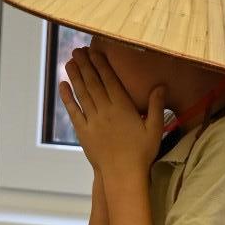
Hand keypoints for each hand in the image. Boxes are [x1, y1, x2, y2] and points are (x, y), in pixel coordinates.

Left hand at [59, 46, 164, 176]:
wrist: (122, 174)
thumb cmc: (141, 153)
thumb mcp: (155, 129)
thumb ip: (157, 106)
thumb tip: (160, 86)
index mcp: (123, 107)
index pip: (110, 80)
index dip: (101, 64)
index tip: (95, 51)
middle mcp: (105, 111)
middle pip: (93, 83)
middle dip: (85, 65)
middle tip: (77, 50)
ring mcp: (92, 121)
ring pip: (82, 94)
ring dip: (75, 76)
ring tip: (69, 61)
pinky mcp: (83, 132)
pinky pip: (73, 112)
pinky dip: (68, 98)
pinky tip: (63, 86)